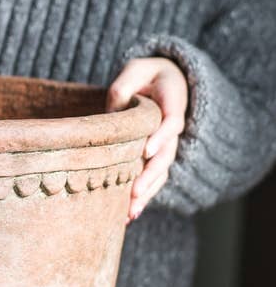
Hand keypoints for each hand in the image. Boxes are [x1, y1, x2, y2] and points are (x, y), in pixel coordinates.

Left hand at [107, 57, 187, 221]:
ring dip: (146, 194)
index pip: (171, 121)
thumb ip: (124, 87)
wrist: (162, 82)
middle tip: (134, 192)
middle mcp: (173, 128)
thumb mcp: (135, 70)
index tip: (147, 150)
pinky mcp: (156, 159)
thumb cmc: (145, 75)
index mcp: (173, 102)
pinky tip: (129, 216)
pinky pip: (153, 180)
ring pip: (161, 173)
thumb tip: (113, 114)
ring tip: (130, 213)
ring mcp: (166, 146)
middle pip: (166, 155)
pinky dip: (143, 198)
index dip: (161, 137)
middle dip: (150, 175)